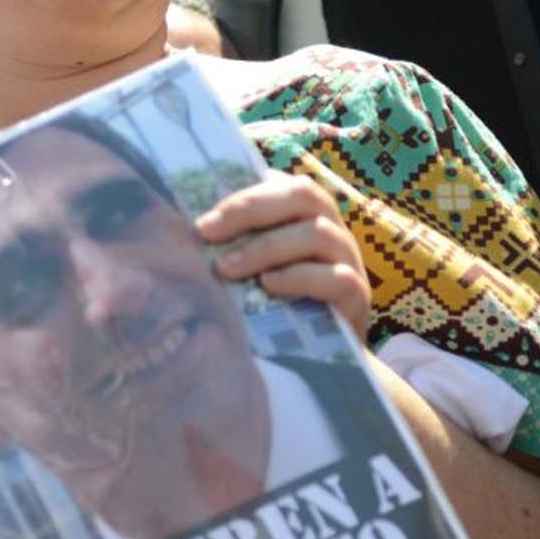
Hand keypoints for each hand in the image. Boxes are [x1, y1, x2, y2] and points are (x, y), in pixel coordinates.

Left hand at [196, 171, 371, 337]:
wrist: (317, 355)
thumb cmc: (273, 301)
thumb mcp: (248, 266)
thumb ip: (228, 240)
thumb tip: (182, 223)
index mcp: (305, 213)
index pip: (281, 183)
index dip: (241, 195)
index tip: (201, 221)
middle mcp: (331, 228)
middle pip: (303, 195)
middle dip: (249, 210)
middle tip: (207, 233)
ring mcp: (348, 260)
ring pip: (317, 233)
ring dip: (266, 247)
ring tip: (226, 268)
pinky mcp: (357, 295)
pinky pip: (336, 278)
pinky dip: (299, 278)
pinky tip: (269, 285)